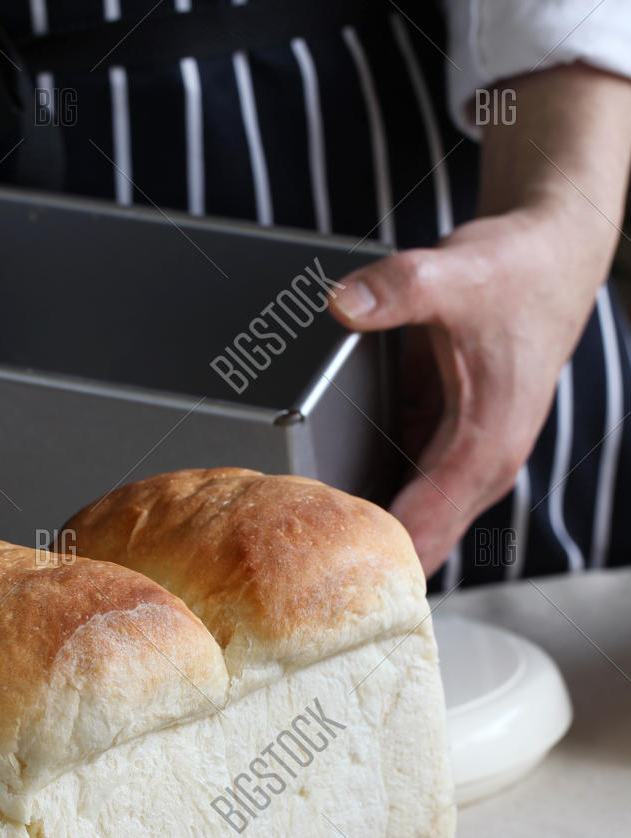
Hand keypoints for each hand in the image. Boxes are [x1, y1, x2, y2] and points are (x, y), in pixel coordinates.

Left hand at [329, 64, 630, 576]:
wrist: (551, 257)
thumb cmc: (515, 273)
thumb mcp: (454, 274)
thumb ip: (398, 289)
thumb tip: (341, 303)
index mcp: (483, 450)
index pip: (421, 534)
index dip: (371, 560)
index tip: (317, 581)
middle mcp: (477, 470)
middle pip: (412, 547)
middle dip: (356, 567)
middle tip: (287, 578)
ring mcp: (461, 462)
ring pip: (406, 526)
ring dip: (359, 542)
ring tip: (289, 553)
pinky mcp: (445, 446)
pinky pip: (400, 493)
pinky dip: (363, 504)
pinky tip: (313, 508)